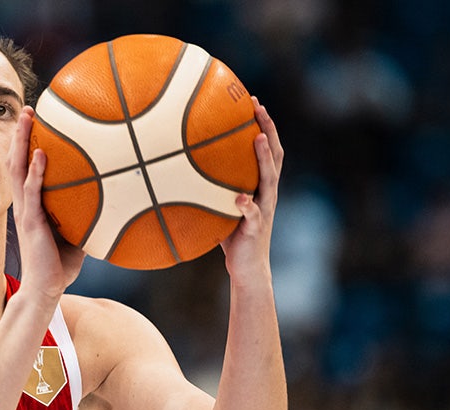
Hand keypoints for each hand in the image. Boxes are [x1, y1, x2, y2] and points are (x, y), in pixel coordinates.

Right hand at [9, 106, 84, 300]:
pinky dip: (35, 172)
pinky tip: (41, 154)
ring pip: (19, 169)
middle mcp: (25, 203)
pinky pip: (32, 192)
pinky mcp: (30, 222)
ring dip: (22, 142)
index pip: (28, 168)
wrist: (46, 289)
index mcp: (33, 204)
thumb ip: (89, 216)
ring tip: (28, 118)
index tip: (37, 122)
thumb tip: (119, 201)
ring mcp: (26, 211)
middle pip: (19, 160)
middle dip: (23, 134)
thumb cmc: (62, 265)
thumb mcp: (79, 234)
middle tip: (29, 109)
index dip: (29, 144)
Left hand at [221, 98, 283, 280]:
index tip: (251, 101)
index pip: (266, 148)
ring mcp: (264, 209)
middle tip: (257, 106)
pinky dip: (247, 205)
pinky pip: (253, 215)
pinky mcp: (256, 228)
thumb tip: (176, 169)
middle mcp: (267, 193)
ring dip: (264, 158)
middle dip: (267, 128)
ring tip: (257, 138)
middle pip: (274, 154)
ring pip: (269, 179)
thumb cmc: (231, 236)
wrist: (247, 268)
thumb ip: (208, 188)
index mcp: (260, 185)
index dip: (262, 124)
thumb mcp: (219, 206)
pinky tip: (240, 198)